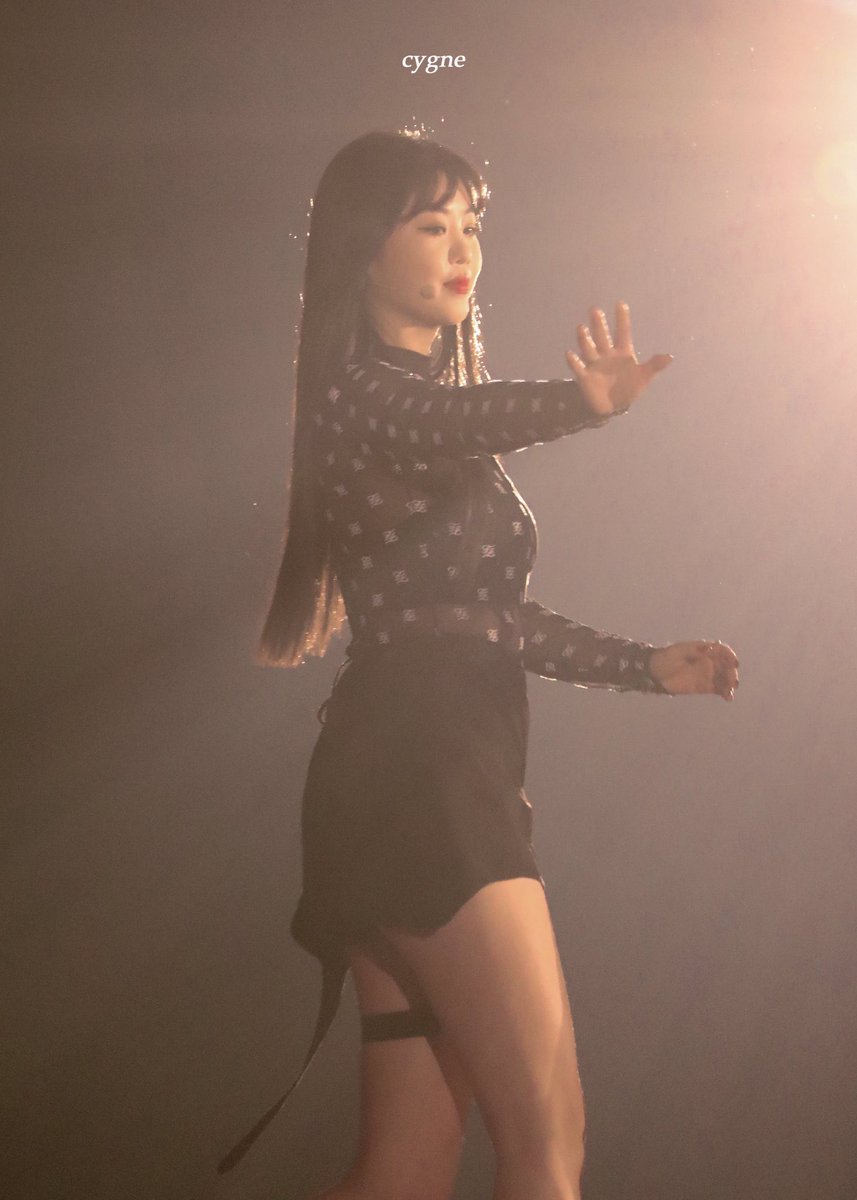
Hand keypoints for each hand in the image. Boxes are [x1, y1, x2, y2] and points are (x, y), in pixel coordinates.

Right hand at [566, 301, 672, 415]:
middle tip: (595, 310)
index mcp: (622, 353)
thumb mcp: (644, 377)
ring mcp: (595, 365)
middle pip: (603, 337)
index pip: (623, 332)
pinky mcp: (585, 377)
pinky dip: (574, 361)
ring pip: (588, 348)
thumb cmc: (629, 389)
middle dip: (599, 324)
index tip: (621, 304)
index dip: (622, 319)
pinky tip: (570, 354)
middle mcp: (607, 355)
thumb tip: (669, 356)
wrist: (612, 406)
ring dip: (584, 339)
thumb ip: (654, 366)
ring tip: (581, 328)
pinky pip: (578, 367)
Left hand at [648, 641, 739, 700]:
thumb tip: (709, 647)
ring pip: (724, 678)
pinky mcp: (703, 686)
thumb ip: (695, 650)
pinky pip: (718, 689)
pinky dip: (725, 692)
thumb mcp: (681, 650)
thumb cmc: (667, 657)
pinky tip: (728, 697)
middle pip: (725, 666)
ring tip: (730, 690)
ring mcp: (707, 674)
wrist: (656, 671)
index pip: (722, 651)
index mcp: (705, 650)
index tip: (733, 663)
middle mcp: (708, 662)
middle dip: (731, 672)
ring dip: (730, 684)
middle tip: (732, 680)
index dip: (729, 656)